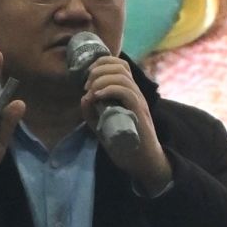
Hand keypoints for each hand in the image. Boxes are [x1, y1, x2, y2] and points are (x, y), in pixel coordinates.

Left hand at [79, 53, 171, 191]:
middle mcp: (136, 94)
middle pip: (120, 66)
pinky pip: (126, 92)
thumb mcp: (102, 126)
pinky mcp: (139, 113)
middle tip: (87, 85)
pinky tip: (98, 96)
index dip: (102, 63)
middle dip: (98, 70)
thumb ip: (92, 112)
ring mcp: (139, 102)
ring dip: (101, 79)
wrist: (141, 163)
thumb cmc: (124, 145)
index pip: (120, 65)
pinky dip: (109, 89)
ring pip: (122, 77)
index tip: (87, 77)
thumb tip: (84, 97)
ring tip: (91, 91)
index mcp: (129, 93)